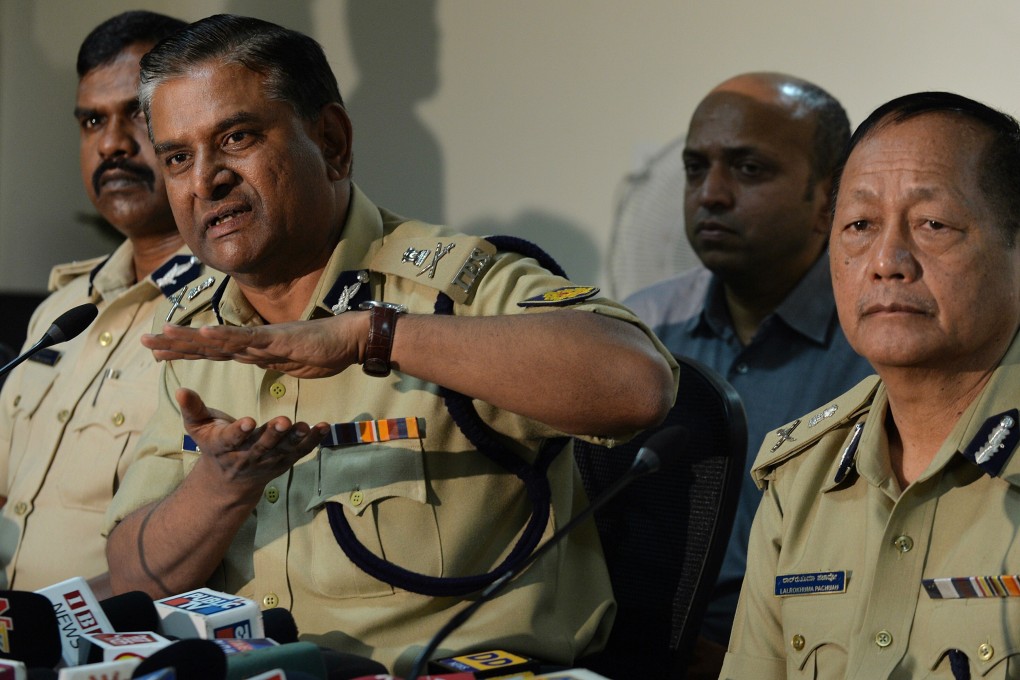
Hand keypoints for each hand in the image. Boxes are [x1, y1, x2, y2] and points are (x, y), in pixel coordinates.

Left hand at [142, 315, 366, 378]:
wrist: (348, 340)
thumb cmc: (325, 350)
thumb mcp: (290, 362)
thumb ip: (271, 360)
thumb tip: (257, 361)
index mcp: (254, 349)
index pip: (212, 351)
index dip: (185, 350)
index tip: (159, 351)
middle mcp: (252, 342)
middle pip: (208, 344)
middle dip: (175, 343)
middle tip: (145, 342)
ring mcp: (262, 339)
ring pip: (220, 340)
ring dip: (190, 338)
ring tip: (163, 334)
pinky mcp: (276, 340)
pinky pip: (245, 340)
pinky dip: (224, 337)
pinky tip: (203, 334)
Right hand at [176, 388, 328, 490]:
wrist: (229, 480)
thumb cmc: (213, 444)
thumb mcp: (198, 427)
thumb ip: (192, 408)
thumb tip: (180, 389)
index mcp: (224, 447)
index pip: (231, 440)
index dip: (239, 431)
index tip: (247, 421)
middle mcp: (247, 457)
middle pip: (261, 447)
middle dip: (273, 435)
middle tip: (283, 421)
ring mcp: (268, 462)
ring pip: (283, 451)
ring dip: (296, 439)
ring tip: (306, 426)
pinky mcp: (284, 462)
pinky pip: (301, 452)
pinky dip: (314, 441)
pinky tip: (325, 427)